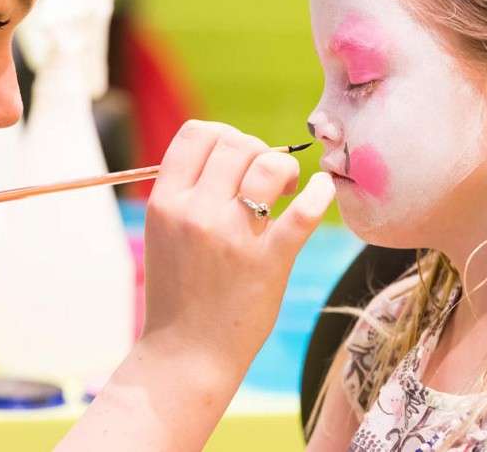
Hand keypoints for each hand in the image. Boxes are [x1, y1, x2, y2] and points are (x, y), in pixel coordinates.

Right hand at [140, 120, 336, 374]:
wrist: (187, 354)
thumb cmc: (179, 292)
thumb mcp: (165, 233)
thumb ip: (187, 193)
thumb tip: (230, 152)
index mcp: (165, 202)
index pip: (196, 133)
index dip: (223, 135)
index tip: (237, 158)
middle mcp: (195, 212)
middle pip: (235, 142)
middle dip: (257, 149)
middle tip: (267, 178)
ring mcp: (232, 236)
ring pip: (268, 165)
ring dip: (285, 167)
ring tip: (288, 188)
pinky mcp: (268, 262)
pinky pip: (303, 212)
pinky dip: (319, 193)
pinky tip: (321, 191)